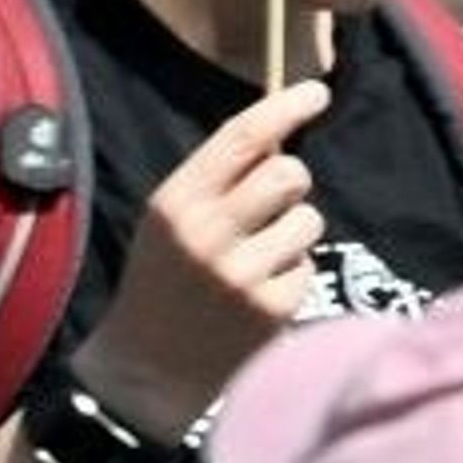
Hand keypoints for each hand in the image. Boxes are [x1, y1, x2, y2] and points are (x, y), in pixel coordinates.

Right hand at [74, 84, 337, 432]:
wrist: (144, 371)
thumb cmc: (164, 283)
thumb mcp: (170, 222)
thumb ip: (216, 182)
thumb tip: (280, 136)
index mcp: (176, 202)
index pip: (241, 138)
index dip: (285, 108)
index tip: (317, 92)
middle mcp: (207, 232)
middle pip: (290, 173)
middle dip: (293, 183)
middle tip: (273, 205)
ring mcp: (241, 272)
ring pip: (309, 219)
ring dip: (293, 235)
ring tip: (256, 261)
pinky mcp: (271, 308)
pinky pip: (308, 267)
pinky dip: (291, 277)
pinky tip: (256, 297)